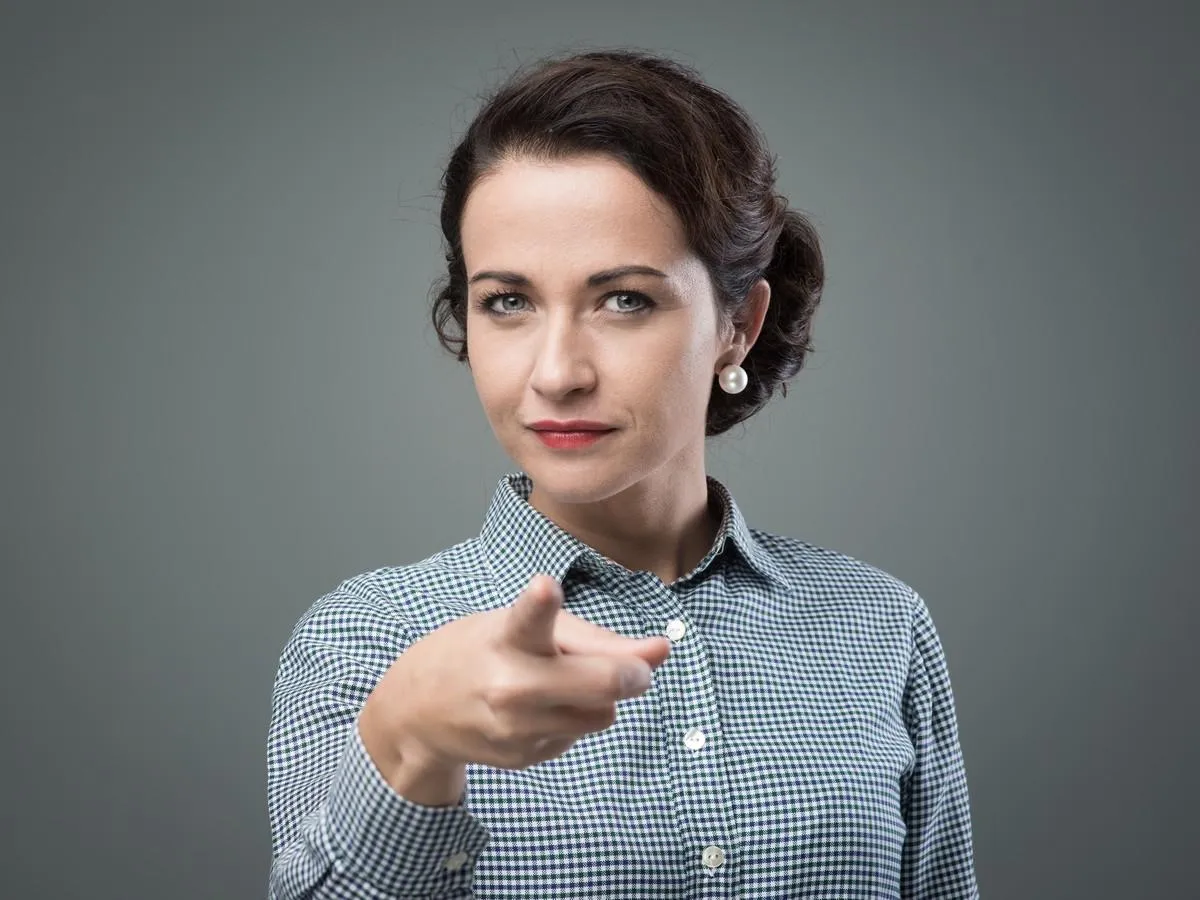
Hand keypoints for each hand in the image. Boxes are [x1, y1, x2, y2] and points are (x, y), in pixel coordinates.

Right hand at [362, 574, 670, 781]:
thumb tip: (660, 651)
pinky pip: (578, 734)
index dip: (540, 602)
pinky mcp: (522, 757)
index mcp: (506, 637)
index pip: (527, 619)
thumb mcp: (521, 624)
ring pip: (602, 714)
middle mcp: (509, 684)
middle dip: (634, 673)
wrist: (418, 712)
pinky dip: (573, 718)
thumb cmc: (479, 652)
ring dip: (601, 698)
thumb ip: (592, 636)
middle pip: (601, 682)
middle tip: (642, 668)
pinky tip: (541, 707)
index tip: (545, 587)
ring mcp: (516, 728)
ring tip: (568, 680)